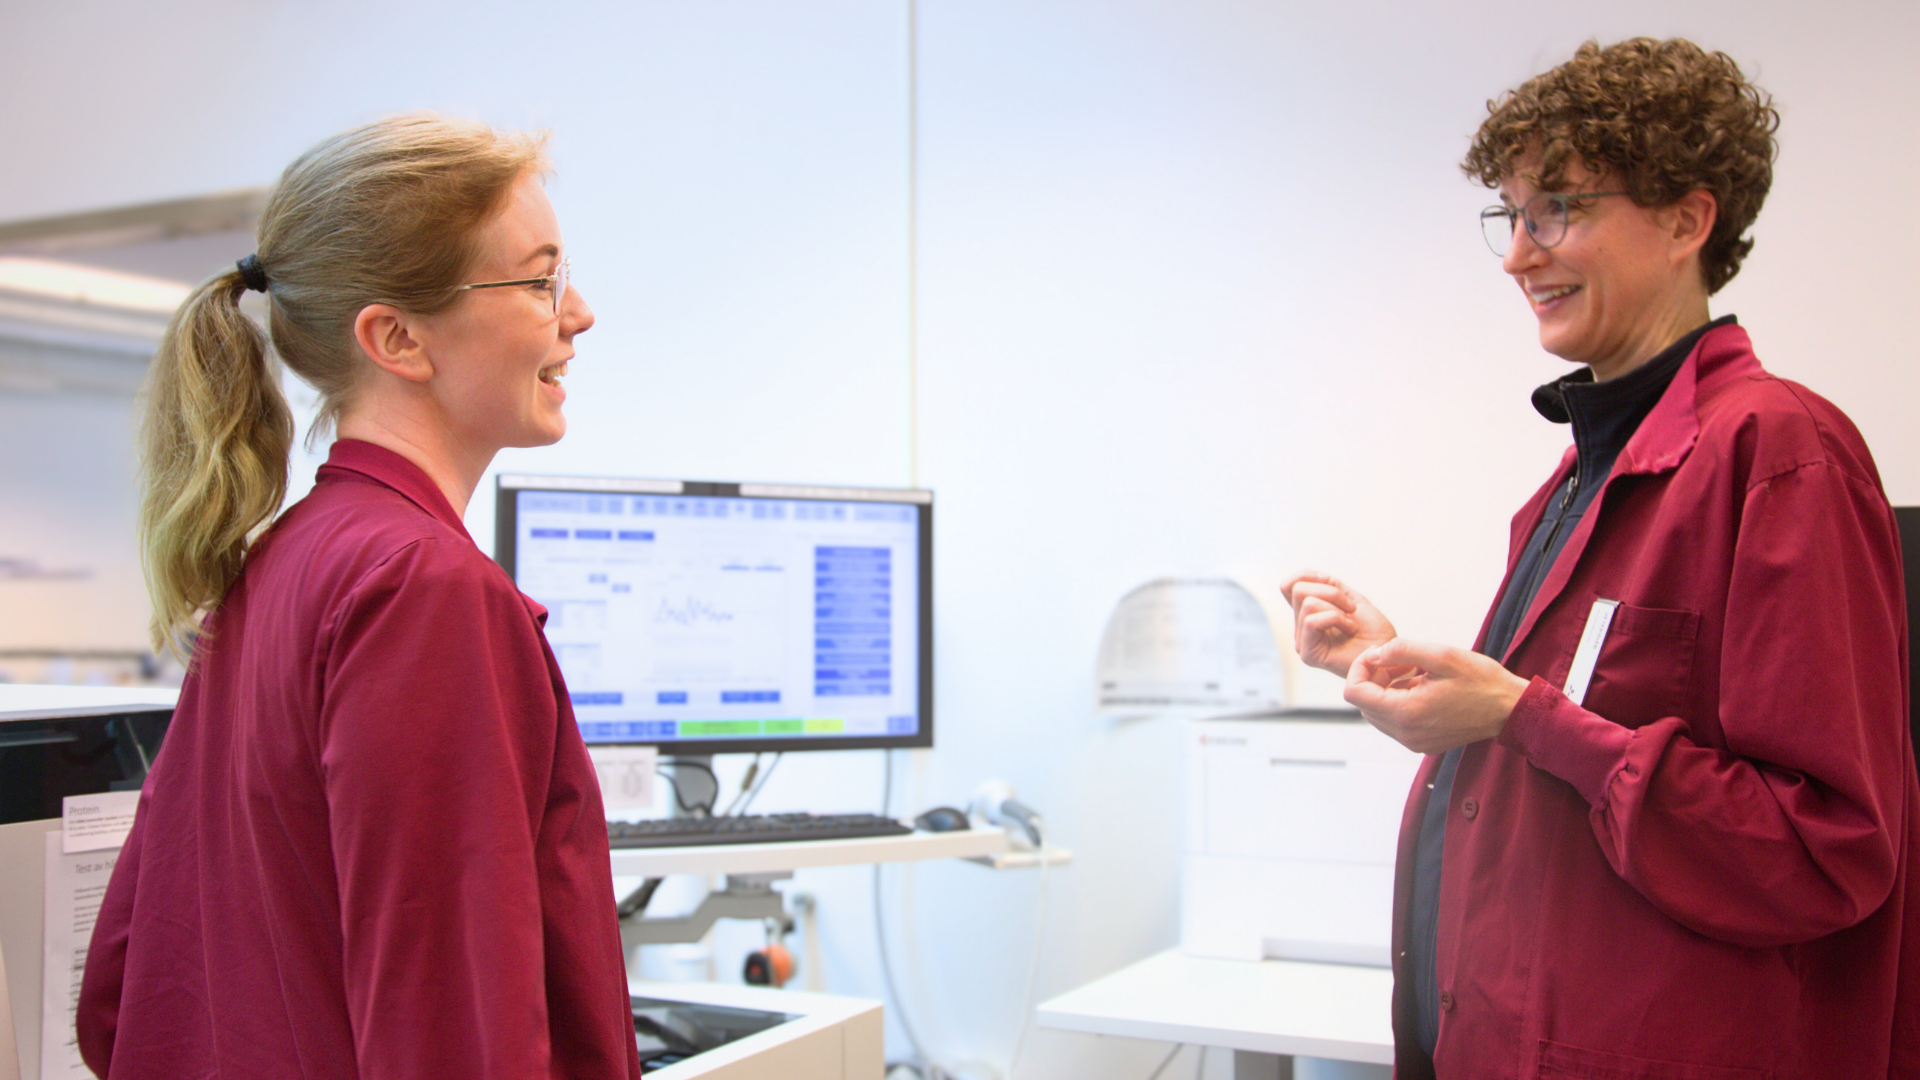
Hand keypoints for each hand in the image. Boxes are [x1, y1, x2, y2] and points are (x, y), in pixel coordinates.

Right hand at [1280, 570, 1397, 677]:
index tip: (1334, 584)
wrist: (1388, 655)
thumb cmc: (1374, 632)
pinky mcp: (1308, 654)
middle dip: (1331, 593)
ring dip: (1337, 608)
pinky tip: (1350, 629)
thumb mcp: (1351, 598)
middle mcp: (1301, 628)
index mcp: (1307, 614)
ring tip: (1351, 623)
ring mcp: (1302, 641)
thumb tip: (1308, 577)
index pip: (1288, 586)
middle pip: (1298, 590)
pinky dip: (1336, 618)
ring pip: (1308, 603)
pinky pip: (1312, 621)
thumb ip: (1328, 586)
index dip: (1311, 576)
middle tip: (1351, 609)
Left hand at [1344, 638, 1528, 754]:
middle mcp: (1405, 734)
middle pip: (1364, 704)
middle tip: (1399, 662)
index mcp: (1406, 713)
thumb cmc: (1481, 680)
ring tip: (1411, 673)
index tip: (1379, 654)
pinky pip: (1395, 723)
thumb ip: (1401, 651)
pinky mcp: (1422, 744)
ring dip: (1385, 691)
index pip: (1354, 693)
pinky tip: (1420, 687)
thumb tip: (1374, 655)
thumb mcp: (1441, 655)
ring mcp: (1414, 743)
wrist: (1510, 709)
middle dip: (1373, 678)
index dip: (1359, 668)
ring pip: (1377, 714)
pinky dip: (1398, 703)